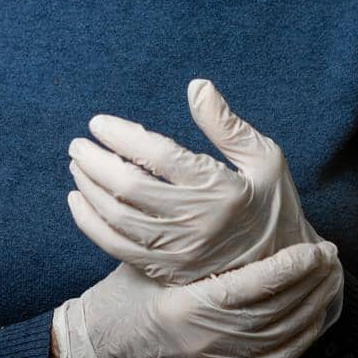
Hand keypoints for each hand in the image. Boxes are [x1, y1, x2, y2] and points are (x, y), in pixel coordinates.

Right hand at [52, 238, 342, 357]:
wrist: (113, 347)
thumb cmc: (131, 294)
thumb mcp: (149, 260)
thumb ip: (182, 236)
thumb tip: (221, 193)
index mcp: (184, 308)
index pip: (247, 289)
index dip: (285, 270)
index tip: (314, 250)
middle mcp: (205, 341)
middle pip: (273, 316)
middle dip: (308, 286)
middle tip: (331, 260)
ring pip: (279, 338)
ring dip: (311, 307)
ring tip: (330, 280)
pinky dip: (301, 337)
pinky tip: (315, 315)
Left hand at [66, 78, 326, 284]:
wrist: (279, 266)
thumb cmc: (270, 201)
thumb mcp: (263, 157)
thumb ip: (226, 124)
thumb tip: (196, 86)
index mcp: (221, 190)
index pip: (159, 157)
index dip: (123, 136)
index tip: (99, 123)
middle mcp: (196, 224)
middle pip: (129, 189)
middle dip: (95, 162)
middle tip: (78, 143)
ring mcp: (179, 252)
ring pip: (117, 219)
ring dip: (89, 189)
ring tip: (78, 165)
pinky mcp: (167, 271)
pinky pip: (117, 249)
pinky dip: (90, 224)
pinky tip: (78, 201)